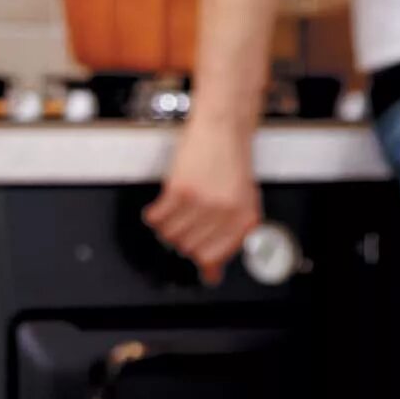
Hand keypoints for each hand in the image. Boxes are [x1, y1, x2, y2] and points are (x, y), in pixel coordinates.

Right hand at [144, 120, 261, 284]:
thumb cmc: (233, 161)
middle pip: (188, 248)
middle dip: (184, 237)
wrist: (225, 125)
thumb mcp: (243, 200)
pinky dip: (154, 213)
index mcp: (245, 217)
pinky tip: (164, 202)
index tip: (198, 259)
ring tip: (178, 207)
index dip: (202, 257)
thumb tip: (211, 273)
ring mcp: (203, 202)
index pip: (214, 256)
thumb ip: (229, 237)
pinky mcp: (181, 189)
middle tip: (189, 219)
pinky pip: (156, 218)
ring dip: (168, 225)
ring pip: (170, 235)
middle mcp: (225, 212)